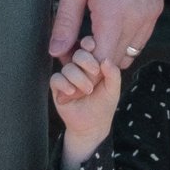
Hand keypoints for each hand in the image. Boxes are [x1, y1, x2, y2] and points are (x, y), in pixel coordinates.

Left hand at [50, 0, 163, 68]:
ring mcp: (150, 14)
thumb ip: (65, 21)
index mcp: (114, 14)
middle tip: (78, 47)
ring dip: (112, 52)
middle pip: (116, 61)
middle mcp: (137, 18)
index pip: (102, 61)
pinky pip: (142, 38)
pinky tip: (111, 27)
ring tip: (94, 36)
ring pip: (131, 52)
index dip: (84, 65)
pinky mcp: (156, 8)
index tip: (71, 55)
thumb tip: (56, 51)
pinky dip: (126, 41)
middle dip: (96, 62)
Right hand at [50, 43, 121, 163]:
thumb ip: (113, 73)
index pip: (88, 45)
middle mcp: (79, 67)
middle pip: (77, 53)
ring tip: (87, 91)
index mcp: (93, 63)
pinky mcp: (58, 88)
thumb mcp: (113, 89)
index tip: (93, 47)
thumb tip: (106, 59)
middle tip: (95, 73)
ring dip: (78, 78)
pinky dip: (64, 84)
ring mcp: (67, 76)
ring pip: (67, 67)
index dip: (89, 43)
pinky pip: (56, 79)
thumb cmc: (103, 105)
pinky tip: (72, 92)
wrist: (92, 126)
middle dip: (86, 61)